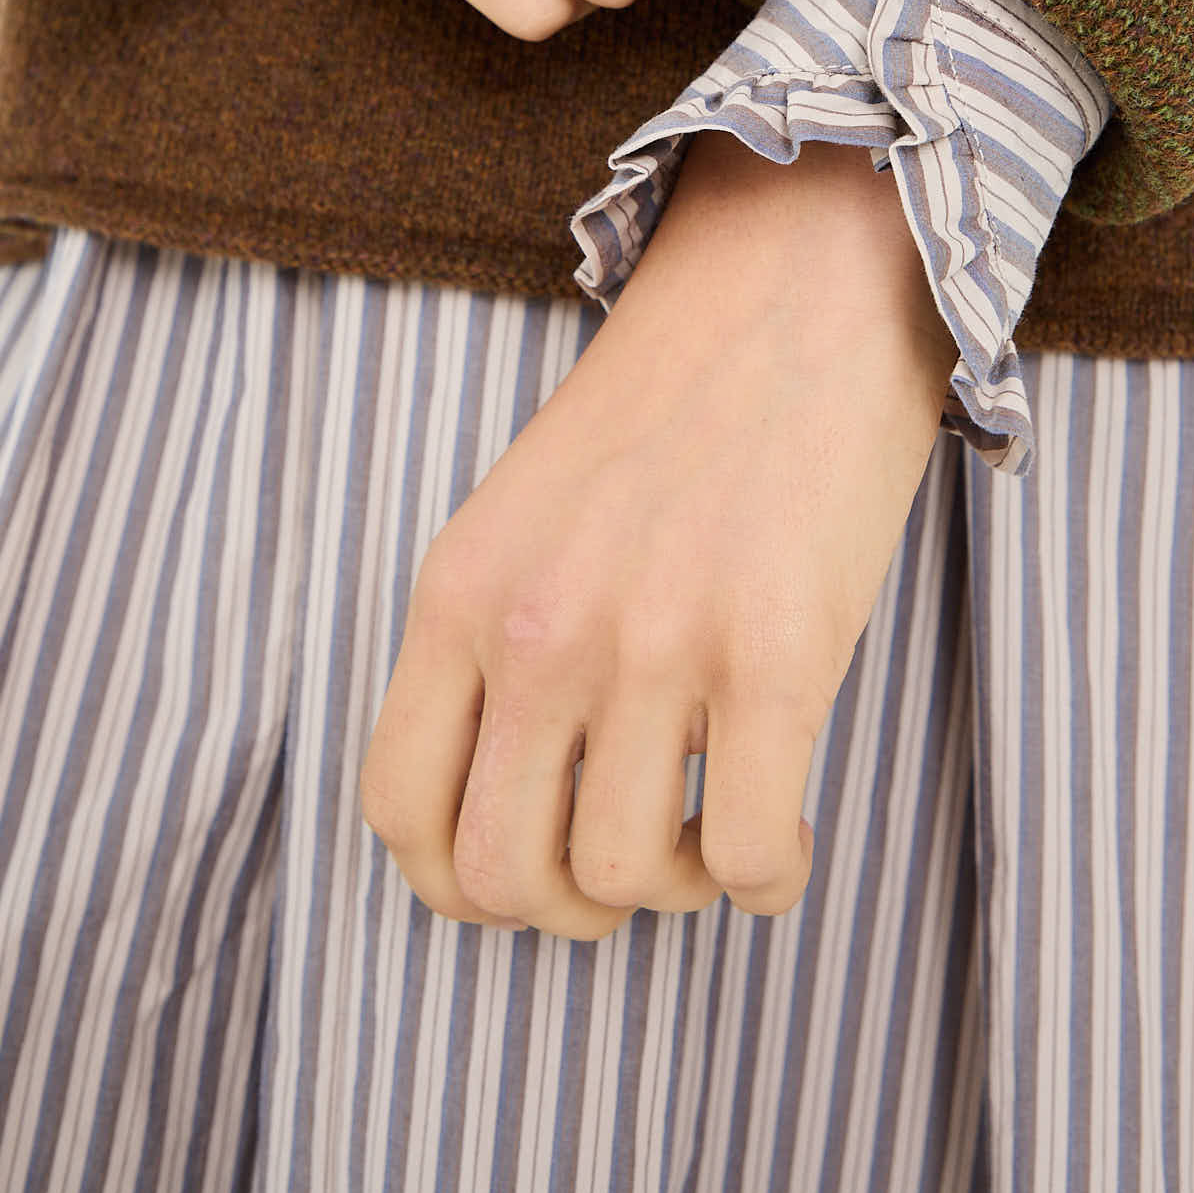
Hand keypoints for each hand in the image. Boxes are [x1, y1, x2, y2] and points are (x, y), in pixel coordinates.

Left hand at [359, 130, 958, 939]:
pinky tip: (786, 828)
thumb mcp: (530, 512)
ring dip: (680, 887)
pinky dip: (771, 880)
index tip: (527, 869)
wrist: (793, 285)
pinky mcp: (778, 654)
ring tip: (715, 829)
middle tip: (632, 857)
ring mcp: (655, 645)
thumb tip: (516, 812)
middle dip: (570, 907)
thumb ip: (497, 644)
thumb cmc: (673, 406)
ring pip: (627, 882)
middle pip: (504, 878)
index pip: (400, 810)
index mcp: (461, 589)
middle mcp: (538, 628)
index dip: (458, 881)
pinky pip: (754, 859)